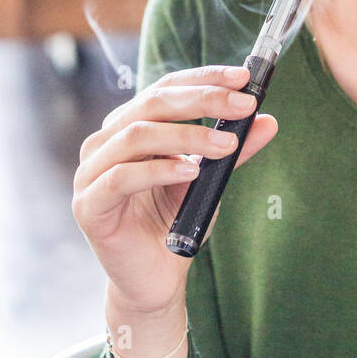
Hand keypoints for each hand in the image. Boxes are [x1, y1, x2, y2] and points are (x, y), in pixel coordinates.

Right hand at [72, 64, 277, 313]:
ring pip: (137, 135)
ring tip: (225, 146)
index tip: (243, 77)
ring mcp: (91, 172)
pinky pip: (121, 177)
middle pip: (152, 103)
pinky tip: (190, 172)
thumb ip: (232, 149)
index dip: (204, 78)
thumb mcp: (210, 178)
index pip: (166, 87)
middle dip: (203, 100)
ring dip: (188, 136)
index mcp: (130, 126)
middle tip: (244, 106)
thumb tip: (268, 120)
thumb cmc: (176, 222)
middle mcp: (105, 142)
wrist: (156, 279)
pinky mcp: (88, 205)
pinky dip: (159, 169)